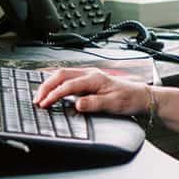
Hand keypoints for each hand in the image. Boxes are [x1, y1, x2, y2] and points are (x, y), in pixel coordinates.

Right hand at [33, 67, 147, 114]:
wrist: (141, 97)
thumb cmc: (129, 99)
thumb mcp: (112, 104)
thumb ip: (93, 104)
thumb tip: (76, 104)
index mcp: (95, 78)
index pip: (68, 85)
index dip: (54, 95)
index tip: (44, 104)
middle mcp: (91, 74)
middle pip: (61, 75)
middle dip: (46, 86)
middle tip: (36, 99)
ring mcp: (90, 75)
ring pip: (64, 74)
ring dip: (50, 83)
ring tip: (40, 95)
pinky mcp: (90, 80)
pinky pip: (69, 77)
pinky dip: (57, 82)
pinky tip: (52, 89)